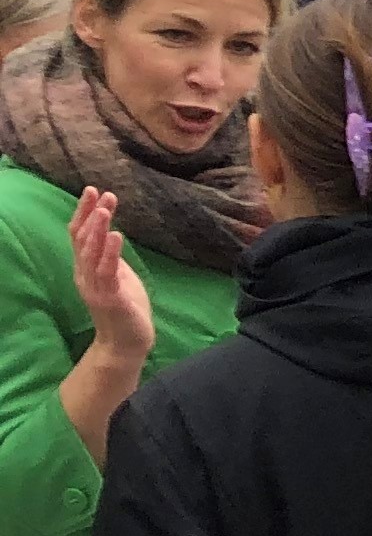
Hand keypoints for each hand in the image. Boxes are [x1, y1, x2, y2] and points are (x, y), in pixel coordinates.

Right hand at [66, 190, 152, 373]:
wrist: (127, 343)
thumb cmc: (125, 308)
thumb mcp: (118, 276)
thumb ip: (111, 258)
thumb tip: (111, 235)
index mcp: (86, 268)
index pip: (80, 236)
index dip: (84, 213)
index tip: (94, 192)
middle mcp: (85, 275)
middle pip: (82, 240)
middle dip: (90, 215)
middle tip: (99, 192)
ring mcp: (95, 287)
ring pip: (90, 254)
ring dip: (97, 230)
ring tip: (105, 210)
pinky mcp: (109, 298)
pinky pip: (107, 272)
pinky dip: (110, 253)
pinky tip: (116, 235)